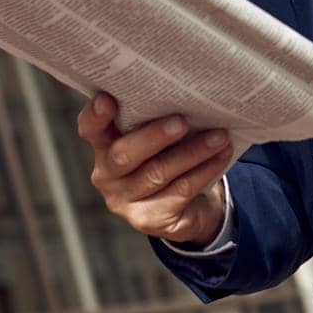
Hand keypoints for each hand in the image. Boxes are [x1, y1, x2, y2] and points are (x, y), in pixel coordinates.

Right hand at [76, 91, 232, 247]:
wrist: (188, 207)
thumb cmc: (170, 157)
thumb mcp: (159, 139)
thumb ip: (156, 120)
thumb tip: (187, 93)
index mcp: (104, 147)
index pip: (91, 130)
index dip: (95, 116)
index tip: (107, 99)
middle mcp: (107, 176)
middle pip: (124, 155)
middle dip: (154, 137)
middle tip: (181, 121)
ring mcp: (125, 202)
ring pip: (158, 173)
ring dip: (193, 152)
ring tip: (219, 136)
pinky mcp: (148, 220)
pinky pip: (180, 191)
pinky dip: (204, 170)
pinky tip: (222, 155)